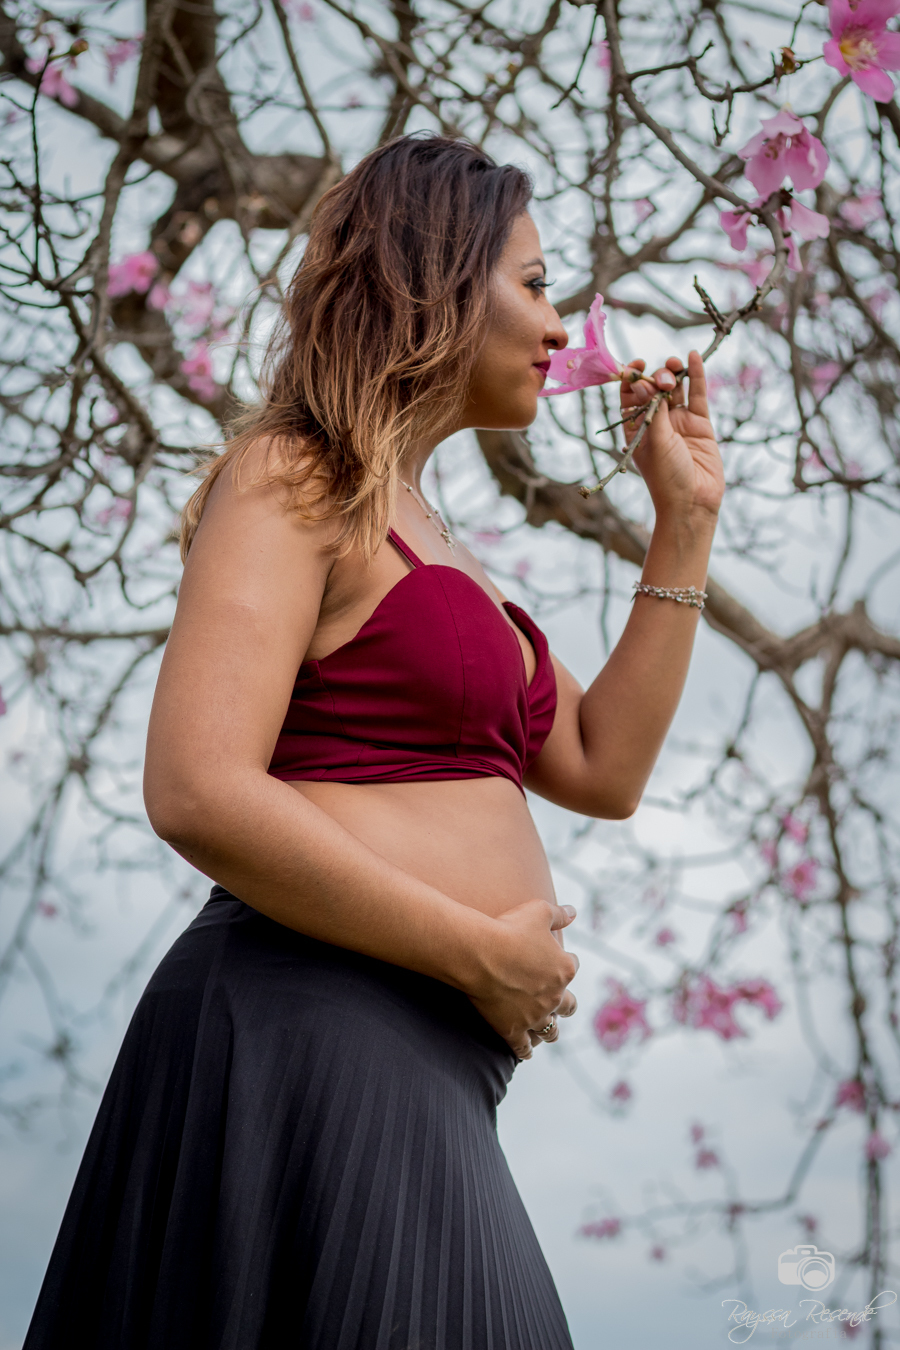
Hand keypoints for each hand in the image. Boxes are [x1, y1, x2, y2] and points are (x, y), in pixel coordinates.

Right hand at [465, 899, 578, 1060]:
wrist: (479, 954)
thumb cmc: (508, 928)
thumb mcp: (539, 911)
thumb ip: (559, 914)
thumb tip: (573, 912)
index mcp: (564, 968)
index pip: (573, 966)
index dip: (564, 962)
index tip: (555, 960)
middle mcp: (555, 996)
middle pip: (569, 1005)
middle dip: (565, 1003)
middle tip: (558, 1001)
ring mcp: (535, 1016)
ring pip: (551, 1031)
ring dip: (550, 1029)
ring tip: (547, 1029)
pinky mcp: (513, 1030)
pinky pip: (524, 1048)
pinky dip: (527, 1050)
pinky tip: (527, 1051)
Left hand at [620, 350, 724, 520]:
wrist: (694, 502)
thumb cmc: (666, 478)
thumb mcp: (654, 442)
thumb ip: (652, 411)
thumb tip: (640, 382)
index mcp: (636, 429)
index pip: (630, 397)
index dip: (632, 378)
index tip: (636, 365)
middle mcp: (657, 423)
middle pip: (654, 388)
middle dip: (657, 377)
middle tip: (663, 382)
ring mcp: (679, 422)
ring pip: (676, 388)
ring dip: (673, 372)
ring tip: (675, 364)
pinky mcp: (700, 424)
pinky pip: (697, 395)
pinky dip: (696, 375)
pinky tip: (694, 356)